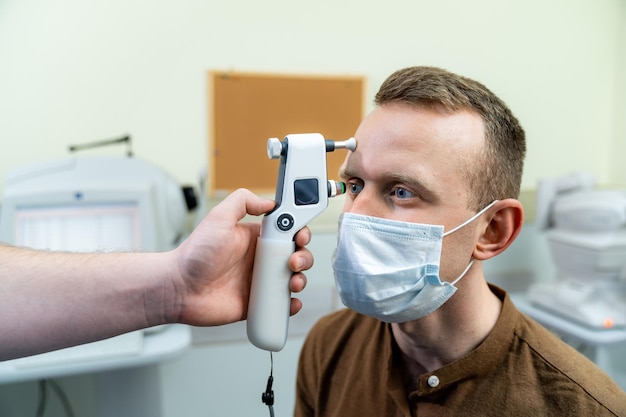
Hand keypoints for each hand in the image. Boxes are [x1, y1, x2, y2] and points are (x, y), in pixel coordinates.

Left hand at [171, 188, 312, 325]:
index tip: (300, 236)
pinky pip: (280, 304)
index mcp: (255, 238)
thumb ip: (242, 202)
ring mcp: (259, 282)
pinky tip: (291, 303)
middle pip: (296, 256)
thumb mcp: (218, 217)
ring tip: (291, 282)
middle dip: (303, 258)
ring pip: (293, 280)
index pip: (287, 232)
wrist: (179, 288)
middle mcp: (260, 259)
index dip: (299, 233)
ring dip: (301, 280)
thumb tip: (269, 201)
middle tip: (293, 261)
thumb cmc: (195, 254)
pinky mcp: (256, 303)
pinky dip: (292, 305)